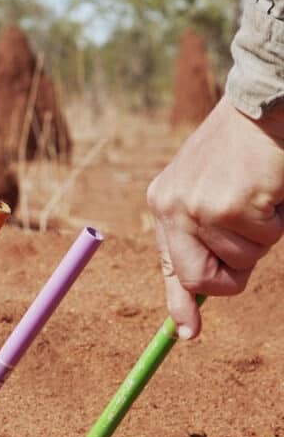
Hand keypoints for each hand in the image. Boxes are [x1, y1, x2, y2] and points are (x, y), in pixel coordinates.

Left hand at [147, 96, 283, 338]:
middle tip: (251, 233)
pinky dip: (278, 219)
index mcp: (164, 204)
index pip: (170, 264)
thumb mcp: (209, 192)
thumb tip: (200, 293)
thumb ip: (202, 237)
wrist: (263, 103)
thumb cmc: (242, 150)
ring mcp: (199, 208)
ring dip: (262, 234)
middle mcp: (172, 208)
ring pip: (242, 260)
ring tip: (258, 192)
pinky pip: (265, 239)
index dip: (180, 302)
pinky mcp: (230, 205)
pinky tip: (268, 185)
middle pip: (200, 279)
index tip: (188, 334)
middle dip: (233, 273)